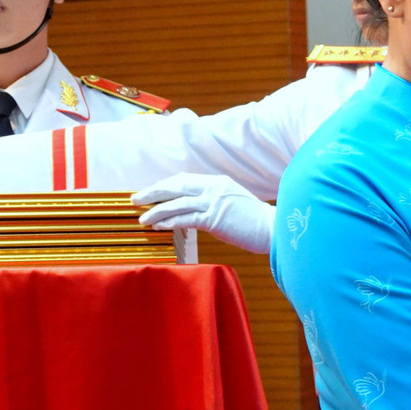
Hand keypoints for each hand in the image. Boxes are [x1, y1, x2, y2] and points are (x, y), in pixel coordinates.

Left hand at [133, 173, 274, 253]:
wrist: (275, 230)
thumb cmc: (256, 222)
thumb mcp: (234, 206)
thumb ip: (215, 205)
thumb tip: (196, 216)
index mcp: (219, 182)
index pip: (184, 180)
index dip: (165, 186)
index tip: (152, 192)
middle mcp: (214, 188)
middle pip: (176, 185)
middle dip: (153, 192)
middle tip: (135, 199)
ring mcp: (214, 202)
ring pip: (177, 202)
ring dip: (156, 210)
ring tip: (142, 218)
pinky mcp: (215, 218)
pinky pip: (185, 218)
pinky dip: (168, 221)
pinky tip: (157, 226)